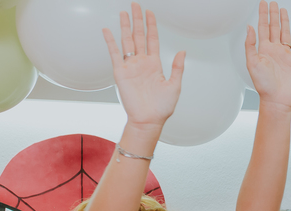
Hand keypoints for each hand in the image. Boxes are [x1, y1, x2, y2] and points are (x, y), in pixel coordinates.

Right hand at [104, 4, 183, 128]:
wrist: (149, 120)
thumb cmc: (162, 107)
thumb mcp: (175, 86)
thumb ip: (177, 68)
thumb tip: (183, 51)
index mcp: (154, 64)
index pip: (152, 39)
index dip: (151, 26)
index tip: (150, 12)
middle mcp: (142, 62)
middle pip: (139, 36)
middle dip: (137, 20)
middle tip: (135, 5)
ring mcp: (130, 66)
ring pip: (127, 41)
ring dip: (125, 27)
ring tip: (123, 13)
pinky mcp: (120, 73)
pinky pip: (114, 54)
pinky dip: (110, 42)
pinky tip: (108, 30)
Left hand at [244, 1, 290, 108]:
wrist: (277, 99)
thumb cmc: (263, 84)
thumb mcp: (252, 63)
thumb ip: (250, 44)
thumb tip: (249, 27)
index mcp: (264, 49)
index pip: (262, 27)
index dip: (262, 15)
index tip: (262, 3)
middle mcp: (274, 50)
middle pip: (274, 28)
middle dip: (273, 15)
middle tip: (273, 3)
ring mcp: (286, 56)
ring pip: (286, 34)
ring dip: (285, 23)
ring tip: (284, 11)